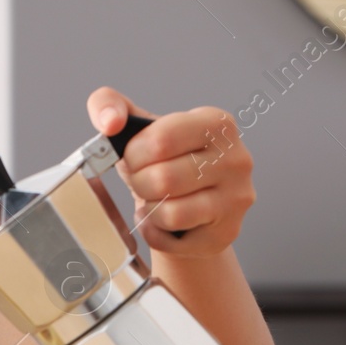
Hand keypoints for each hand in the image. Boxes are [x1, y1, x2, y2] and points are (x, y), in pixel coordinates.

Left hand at [86, 87, 254, 256]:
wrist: (187, 202)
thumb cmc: (163, 161)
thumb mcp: (138, 127)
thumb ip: (109, 105)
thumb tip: (110, 122)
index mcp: (216, 123)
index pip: (160, 141)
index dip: (134, 154)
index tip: (135, 156)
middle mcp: (236, 159)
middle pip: (163, 180)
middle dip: (139, 183)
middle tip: (143, 181)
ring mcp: (236, 199)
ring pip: (170, 213)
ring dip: (148, 209)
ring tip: (154, 200)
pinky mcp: (227, 233)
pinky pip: (172, 240)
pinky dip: (154, 232)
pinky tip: (161, 221)